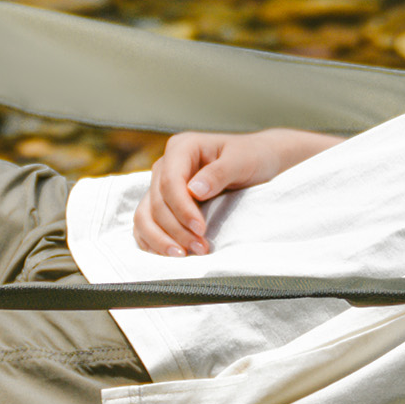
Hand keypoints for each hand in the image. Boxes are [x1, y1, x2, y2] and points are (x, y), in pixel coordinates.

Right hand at [131, 128, 340, 255]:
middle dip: (176, 229)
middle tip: (200, 248)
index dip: (182, 209)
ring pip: (145, 216)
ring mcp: (161, 185)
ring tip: (183, 255)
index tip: (200, 229)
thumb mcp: (242, 161)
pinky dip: (153, 241)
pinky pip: (146, 224)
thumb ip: (218, 173)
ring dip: (161, 239)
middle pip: (157, 202)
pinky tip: (168, 253)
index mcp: (182, 147)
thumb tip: (193, 191)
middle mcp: (166, 165)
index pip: (170, 181)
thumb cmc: (252, 156)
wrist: (259, 160)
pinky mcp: (162, 203)